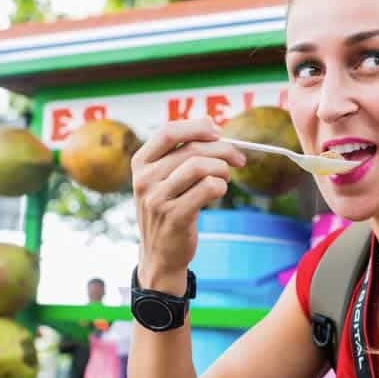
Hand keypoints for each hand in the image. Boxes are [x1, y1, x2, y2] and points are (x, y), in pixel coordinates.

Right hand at [131, 118, 244, 290]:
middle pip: (191, 149)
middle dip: (222, 149)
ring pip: (200, 166)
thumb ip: (180, 154)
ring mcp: (157, 199)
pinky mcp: (174, 216)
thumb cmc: (168, 210)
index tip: (217, 131)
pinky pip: (207, 188)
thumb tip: (210, 123)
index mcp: (141, 164)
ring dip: (222, 168)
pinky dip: (220, 185)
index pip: (168, 132)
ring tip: (226, 177)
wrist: (159, 254)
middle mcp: (145, 179)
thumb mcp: (162, 180)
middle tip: (238, 158)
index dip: (196, 127)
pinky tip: (220, 190)